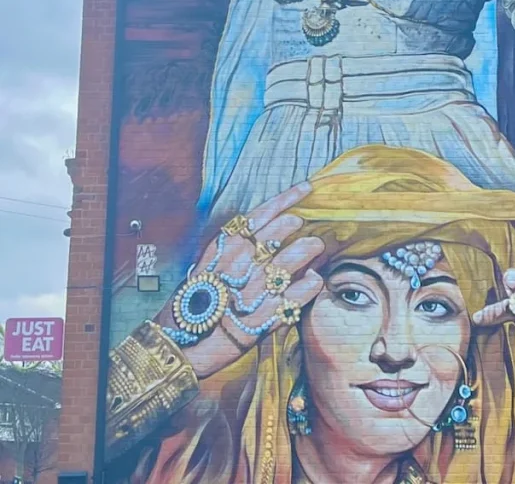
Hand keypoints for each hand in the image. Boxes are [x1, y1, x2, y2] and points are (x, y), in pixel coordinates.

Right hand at [156, 182, 323, 379]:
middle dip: (299, 227)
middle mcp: (243, 261)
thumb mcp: (208, 264)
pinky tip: (312, 280)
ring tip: (314, 250)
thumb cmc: (195, 302)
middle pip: (284, 229)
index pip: (264, 212)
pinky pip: (303, 290)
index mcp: (226, 245)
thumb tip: (263, 231)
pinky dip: (312, 283)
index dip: (288, 197)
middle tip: (304, 231)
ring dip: (310, 250)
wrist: (181, 345)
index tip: (306, 188)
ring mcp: (257, 287)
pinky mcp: (269, 315)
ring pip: (298, 255)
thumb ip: (235, 247)